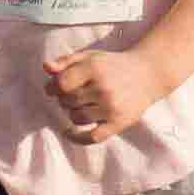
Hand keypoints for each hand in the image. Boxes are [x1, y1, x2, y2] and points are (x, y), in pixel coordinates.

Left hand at [41, 47, 160, 139]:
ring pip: (76, 118)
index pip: (61, 84)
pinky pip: (91, 137)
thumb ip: (66, 62)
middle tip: (75, 94)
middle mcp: (103, 88)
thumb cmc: (113, 65)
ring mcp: (111, 107)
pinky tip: (68, 132)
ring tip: (82, 105)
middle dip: (65, 98)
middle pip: (67, 101)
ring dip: (73, 113)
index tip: (54, 89)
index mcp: (95, 68)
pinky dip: (76, 137)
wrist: (148, 75)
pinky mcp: (118, 123)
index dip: (52, 88)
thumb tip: (45, 68)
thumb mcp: (90, 57)